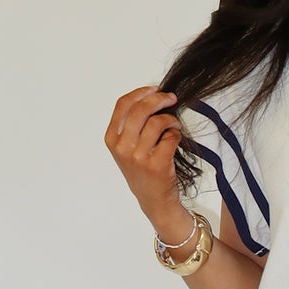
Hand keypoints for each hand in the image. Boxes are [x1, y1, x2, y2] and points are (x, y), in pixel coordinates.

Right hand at [104, 84, 183, 223]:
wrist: (153, 200)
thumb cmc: (142, 171)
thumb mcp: (127, 148)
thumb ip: (133, 124)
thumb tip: (152, 96)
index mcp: (112, 139)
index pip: (123, 105)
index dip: (141, 92)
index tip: (155, 89)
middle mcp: (122, 147)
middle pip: (141, 109)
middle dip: (159, 99)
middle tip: (171, 98)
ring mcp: (138, 157)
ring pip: (157, 122)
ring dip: (170, 119)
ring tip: (174, 126)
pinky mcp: (157, 164)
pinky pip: (170, 137)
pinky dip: (176, 134)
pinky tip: (175, 139)